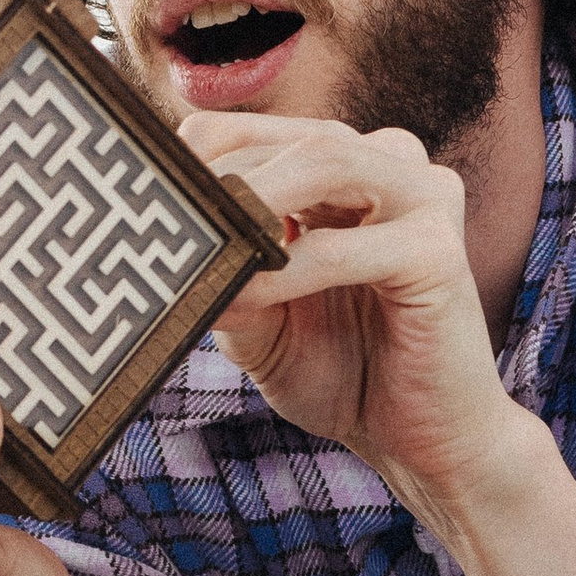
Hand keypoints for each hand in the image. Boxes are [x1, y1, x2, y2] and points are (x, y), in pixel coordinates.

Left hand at [180, 122, 575, 575]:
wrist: (427, 445)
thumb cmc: (346, 376)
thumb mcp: (259, 321)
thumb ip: (223, 274)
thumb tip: (159, 242)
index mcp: (346, 168)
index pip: (259, 131)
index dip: (195, 153)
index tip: (133, 188)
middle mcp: (390, 164)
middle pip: (291, 135)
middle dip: (220, 173)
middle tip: (154, 212)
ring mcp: (425, 199)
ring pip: (327, 161)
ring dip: (256, 199)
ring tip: (203, 244)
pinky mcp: (441, 251)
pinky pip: (352, 247)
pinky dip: (290, 272)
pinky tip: (246, 299)